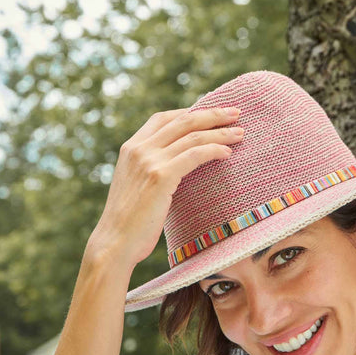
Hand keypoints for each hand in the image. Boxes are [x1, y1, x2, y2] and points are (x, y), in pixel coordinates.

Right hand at [89, 106, 243, 268]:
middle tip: (236, 113)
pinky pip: (195, 154)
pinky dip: (215, 149)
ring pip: (193, 135)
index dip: (190, 111)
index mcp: (130, 148)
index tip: (213, 112)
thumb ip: (152, 169)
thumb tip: (181, 165)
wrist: (115, 243)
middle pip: (183, 120)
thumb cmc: (130, 222)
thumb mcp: (137, 185)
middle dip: (213, 114)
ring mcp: (149, 160)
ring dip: (220, 132)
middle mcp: (138, 148)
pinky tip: (228, 152)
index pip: (163, 118)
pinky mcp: (161, 176)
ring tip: (240, 133)